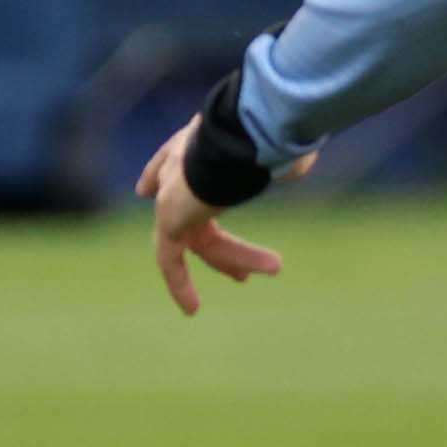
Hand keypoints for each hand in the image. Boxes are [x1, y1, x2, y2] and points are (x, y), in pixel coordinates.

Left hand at [134, 114, 301, 317]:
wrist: (238, 138)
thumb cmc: (265, 136)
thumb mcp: (278, 144)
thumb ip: (281, 156)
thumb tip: (299, 164)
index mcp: (198, 141)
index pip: (170, 159)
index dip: (159, 173)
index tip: (147, 188)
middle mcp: (179, 164)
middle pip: (192, 207)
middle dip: (214, 236)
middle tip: (237, 261)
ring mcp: (171, 194)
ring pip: (199, 236)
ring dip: (235, 257)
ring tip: (276, 266)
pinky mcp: (167, 221)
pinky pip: (170, 259)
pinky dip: (180, 284)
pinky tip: (192, 309)